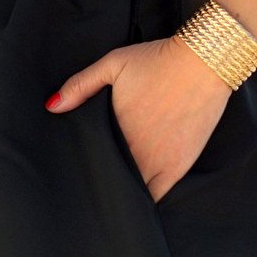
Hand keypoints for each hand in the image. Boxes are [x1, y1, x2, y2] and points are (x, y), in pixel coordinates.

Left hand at [44, 34, 232, 202]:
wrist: (204, 62)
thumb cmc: (158, 61)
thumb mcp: (113, 64)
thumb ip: (80, 85)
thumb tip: (52, 106)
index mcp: (117, 132)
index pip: (94, 165)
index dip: (86, 171)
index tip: (78, 172)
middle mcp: (138, 152)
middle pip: (113, 181)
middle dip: (103, 182)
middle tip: (94, 183)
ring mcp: (161, 162)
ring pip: (136, 192)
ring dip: (126, 192)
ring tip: (116, 191)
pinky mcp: (181, 165)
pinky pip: (160, 193)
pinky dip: (149, 195)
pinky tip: (140, 194)